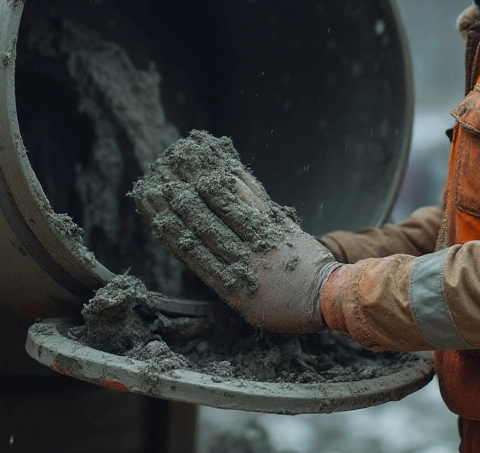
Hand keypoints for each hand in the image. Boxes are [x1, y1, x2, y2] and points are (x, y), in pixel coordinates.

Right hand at [132, 135, 339, 333]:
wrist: (326, 298)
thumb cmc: (287, 308)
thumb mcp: (249, 306)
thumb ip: (228, 283)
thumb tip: (206, 258)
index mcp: (229, 286)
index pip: (191, 251)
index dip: (169, 228)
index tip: (153, 211)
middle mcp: (242, 263)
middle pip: (203, 230)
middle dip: (179, 206)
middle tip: (159, 184)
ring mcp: (262, 244)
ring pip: (227, 215)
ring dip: (204, 193)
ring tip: (184, 172)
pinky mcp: (280, 229)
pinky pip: (256, 206)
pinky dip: (240, 189)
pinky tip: (224, 173)